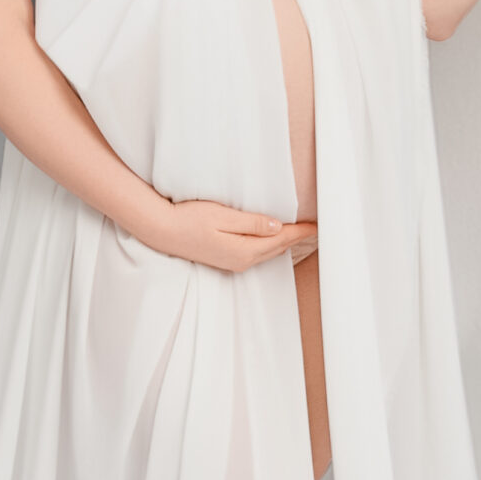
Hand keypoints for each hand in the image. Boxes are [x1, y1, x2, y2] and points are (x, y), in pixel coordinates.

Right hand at [145, 198, 317, 273]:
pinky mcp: (227, 259)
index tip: (317, 225)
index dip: (300, 231)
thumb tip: (279, 227)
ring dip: (286, 243)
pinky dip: (271, 246)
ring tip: (302, 233)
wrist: (163, 231)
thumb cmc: (190, 219)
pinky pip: (258, 253)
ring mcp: (234, 262)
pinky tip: (275, 240)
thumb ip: (252, 223)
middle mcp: (242, 261)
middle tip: (317, 229)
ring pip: (269, 252)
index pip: (281, 239)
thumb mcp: (223, 217)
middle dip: (298, 239)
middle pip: (278, 249)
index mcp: (244, 250)